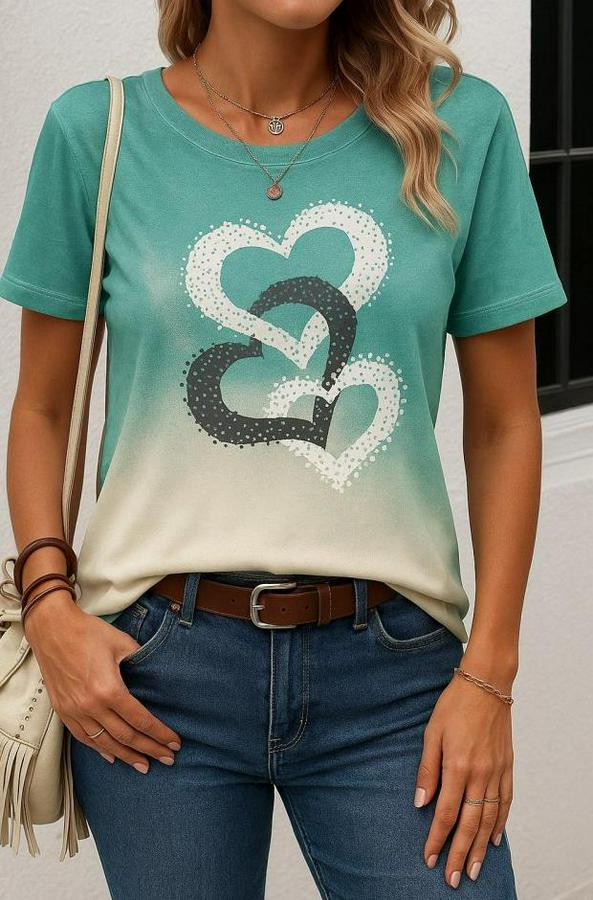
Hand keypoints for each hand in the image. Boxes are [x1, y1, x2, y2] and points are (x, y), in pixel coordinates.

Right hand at [23, 592, 181, 772]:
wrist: (51, 628)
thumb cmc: (87, 632)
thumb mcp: (122, 643)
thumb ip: (140, 662)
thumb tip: (154, 674)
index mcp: (109, 690)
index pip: (140, 720)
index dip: (159, 734)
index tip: (174, 743)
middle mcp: (91, 706)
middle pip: (126, 737)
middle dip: (149, 749)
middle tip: (167, 759)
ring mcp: (74, 711)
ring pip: (105, 743)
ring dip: (127, 756)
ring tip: (144, 765)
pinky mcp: (62, 711)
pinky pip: (83, 738)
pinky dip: (100, 749)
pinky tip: (112, 756)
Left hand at [413, 666, 513, 888]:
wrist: (487, 684)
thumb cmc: (454, 705)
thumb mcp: (431, 733)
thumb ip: (427, 769)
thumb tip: (420, 802)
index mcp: (458, 766)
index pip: (446, 813)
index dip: (437, 838)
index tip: (429, 858)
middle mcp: (480, 774)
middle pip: (470, 824)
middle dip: (458, 854)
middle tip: (452, 879)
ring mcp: (497, 772)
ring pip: (490, 819)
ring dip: (480, 847)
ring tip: (472, 869)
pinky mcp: (507, 766)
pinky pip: (505, 802)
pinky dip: (500, 823)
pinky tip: (493, 838)